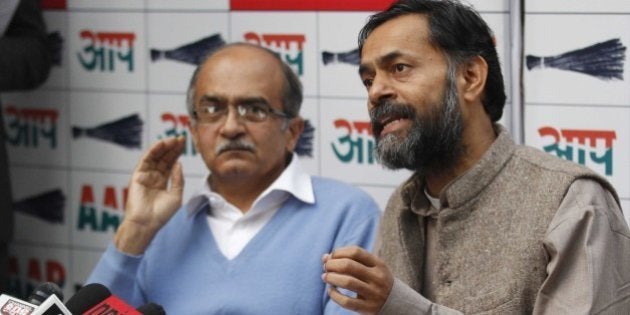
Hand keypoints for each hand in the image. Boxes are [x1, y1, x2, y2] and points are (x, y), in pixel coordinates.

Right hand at [114, 136, 185, 253]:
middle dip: (172, 148)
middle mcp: (154, 177)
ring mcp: (145, 176)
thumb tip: (178, 164)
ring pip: (155, 157)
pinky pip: (145, 160)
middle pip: (164, 158)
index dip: (177, 153)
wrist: (146, 224)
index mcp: (163, 182)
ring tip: (173, 139)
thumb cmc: (161, 215)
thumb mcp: (176, 195)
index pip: (171, 163)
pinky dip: (153, 151)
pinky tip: (161, 144)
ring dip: (164, 147)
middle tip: (181, 138)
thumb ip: (177, 179)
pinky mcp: (137, 176)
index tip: (185, 143)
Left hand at [322, 246, 393, 314]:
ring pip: (347, 282)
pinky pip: (346, 301)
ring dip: (331, 278)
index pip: (355, 252)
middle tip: (325, 267)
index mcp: (379, 264)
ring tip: (325, 277)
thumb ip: (350, 261)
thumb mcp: (369, 268)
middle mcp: (378, 278)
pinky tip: (331, 291)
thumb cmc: (375, 281)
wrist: (396, 304)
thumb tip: (325, 257)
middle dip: (332, 264)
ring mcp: (374, 294)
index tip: (331, 256)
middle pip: (349, 266)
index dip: (339, 252)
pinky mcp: (368, 308)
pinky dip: (334, 295)